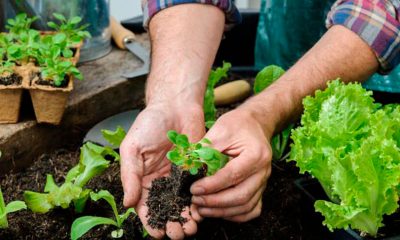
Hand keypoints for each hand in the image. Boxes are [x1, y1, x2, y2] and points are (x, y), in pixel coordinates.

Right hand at [120, 103, 204, 238]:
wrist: (176, 105)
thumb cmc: (150, 123)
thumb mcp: (133, 149)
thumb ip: (130, 176)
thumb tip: (128, 204)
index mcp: (143, 179)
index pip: (145, 207)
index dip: (150, 222)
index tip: (157, 234)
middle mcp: (161, 182)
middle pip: (165, 210)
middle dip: (170, 225)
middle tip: (177, 235)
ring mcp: (179, 178)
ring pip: (183, 205)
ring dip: (186, 219)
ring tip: (190, 229)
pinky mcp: (196, 171)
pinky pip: (198, 191)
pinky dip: (199, 203)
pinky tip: (202, 212)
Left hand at [190, 108, 271, 221]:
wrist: (255, 124)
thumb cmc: (237, 125)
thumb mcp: (220, 130)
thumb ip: (205, 150)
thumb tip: (188, 170)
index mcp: (255, 154)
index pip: (233, 175)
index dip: (212, 185)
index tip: (193, 189)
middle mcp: (263, 171)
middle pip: (241, 196)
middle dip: (215, 202)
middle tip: (195, 201)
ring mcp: (264, 182)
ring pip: (246, 206)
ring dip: (222, 211)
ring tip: (202, 209)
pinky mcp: (260, 188)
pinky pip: (252, 209)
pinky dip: (235, 215)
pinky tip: (218, 212)